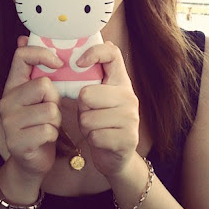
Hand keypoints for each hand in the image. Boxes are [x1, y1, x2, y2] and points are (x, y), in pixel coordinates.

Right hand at [0, 36, 62, 178]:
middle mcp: (7, 100)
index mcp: (13, 85)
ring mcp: (9, 122)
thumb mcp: (38, 97)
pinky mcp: (17, 142)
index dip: (43, 54)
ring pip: (50, 110)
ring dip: (56, 120)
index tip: (59, 64)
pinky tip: (44, 139)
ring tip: (47, 126)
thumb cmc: (39, 123)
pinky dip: (53, 135)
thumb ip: (35, 72)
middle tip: (49, 110)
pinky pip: (48, 130)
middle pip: (43, 85)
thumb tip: (22, 38)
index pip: (22, 55)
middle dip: (55, 99)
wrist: (31, 160)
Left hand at [76, 41, 139, 176]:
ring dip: (86, 127)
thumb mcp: (96, 99)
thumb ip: (89, 82)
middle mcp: (129, 96)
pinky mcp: (128, 138)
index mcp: (121, 81)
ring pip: (87, 118)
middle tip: (91, 114)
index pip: (112, 53)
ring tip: (96, 128)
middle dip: (82, 108)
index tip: (78, 63)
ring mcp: (131, 117)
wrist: (117, 156)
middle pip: (86, 94)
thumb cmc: (101, 122)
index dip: (94, 52)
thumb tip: (76, 61)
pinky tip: (101, 140)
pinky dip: (92, 140)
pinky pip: (94, 136)